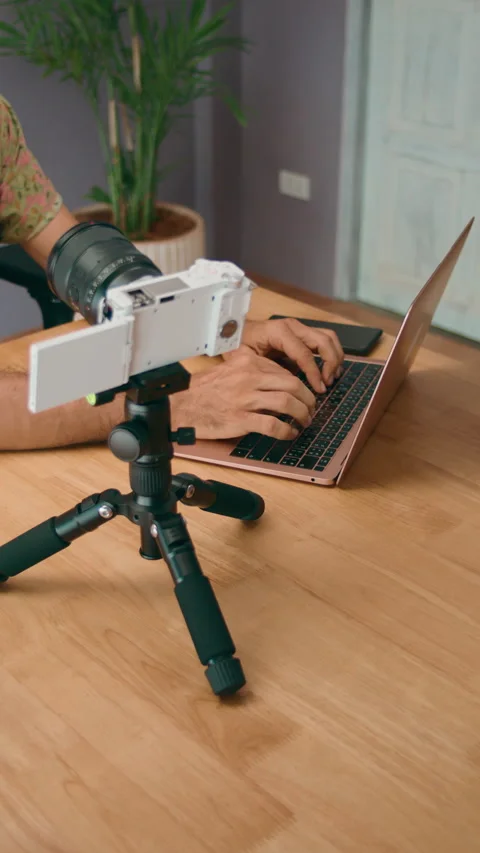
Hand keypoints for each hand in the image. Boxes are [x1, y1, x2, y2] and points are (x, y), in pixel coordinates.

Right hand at [171, 348, 316, 440]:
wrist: (181, 406)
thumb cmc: (203, 391)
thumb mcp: (228, 369)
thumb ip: (251, 370)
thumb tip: (278, 382)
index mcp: (248, 362)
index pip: (284, 371)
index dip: (301, 385)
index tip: (305, 396)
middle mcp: (249, 377)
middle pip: (292, 385)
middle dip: (308, 400)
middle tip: (311, 410)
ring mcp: (245, 399)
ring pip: (288, 403)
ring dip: (302, 415)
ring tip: (304, 423)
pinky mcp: (241, 419)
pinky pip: (274, 425)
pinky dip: (287, 431)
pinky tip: (289, 434)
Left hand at [238, 317, 343, 393]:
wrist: (234, 332)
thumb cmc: (238, 346)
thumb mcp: (245, 359)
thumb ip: (266, 370)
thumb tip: (287, 386)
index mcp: (278, 331)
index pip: (304, 353)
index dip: (314, 372)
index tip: (319, 390)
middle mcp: (293, 325)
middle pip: (323, 341)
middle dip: (330, 363)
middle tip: (326, 384)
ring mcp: (299, 327)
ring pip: (329, 337)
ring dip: (335, 358)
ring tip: (330, 378)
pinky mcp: (302, 332)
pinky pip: (325, 339)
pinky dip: (332, 354)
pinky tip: (328, 371)